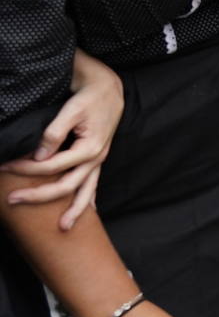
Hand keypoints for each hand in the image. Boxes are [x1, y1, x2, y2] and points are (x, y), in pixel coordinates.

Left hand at [1, 50, 122, 229]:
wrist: (110, 88)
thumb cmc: (90, 97)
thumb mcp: (71, 109)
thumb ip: (54, 133)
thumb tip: (39, 156)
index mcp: (90, 147)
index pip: (52, 165)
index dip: (26, 169)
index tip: (5, 167)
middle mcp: (97, 158)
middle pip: (66, 186)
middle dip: (39, 196)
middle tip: (12, 200)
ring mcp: (99, 160)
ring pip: (86, 191)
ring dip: (75, 210)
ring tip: (62, 228)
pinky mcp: (97, 158)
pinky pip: (93, 183)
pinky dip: (89, 198)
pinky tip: (87, 211)